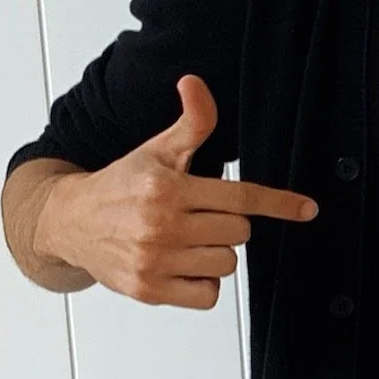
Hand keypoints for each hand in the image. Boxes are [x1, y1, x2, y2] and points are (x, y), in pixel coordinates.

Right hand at [29, 78, 315, 308]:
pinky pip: (208, 295)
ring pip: (226, 264)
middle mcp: (160, 225)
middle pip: (238, 232)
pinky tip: (182, 265)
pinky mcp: (149, 290)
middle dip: (226, 223)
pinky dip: (203, 283)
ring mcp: (154, 260)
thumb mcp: (158, 149)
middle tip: (198, 215)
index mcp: (167, 187)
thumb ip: (191, 122)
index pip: (240, 197)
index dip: (279, 203)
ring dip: (215, 253)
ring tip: (187, 239)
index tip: (307, 209)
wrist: (71, 221)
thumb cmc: (121, 184)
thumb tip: (195, 82)